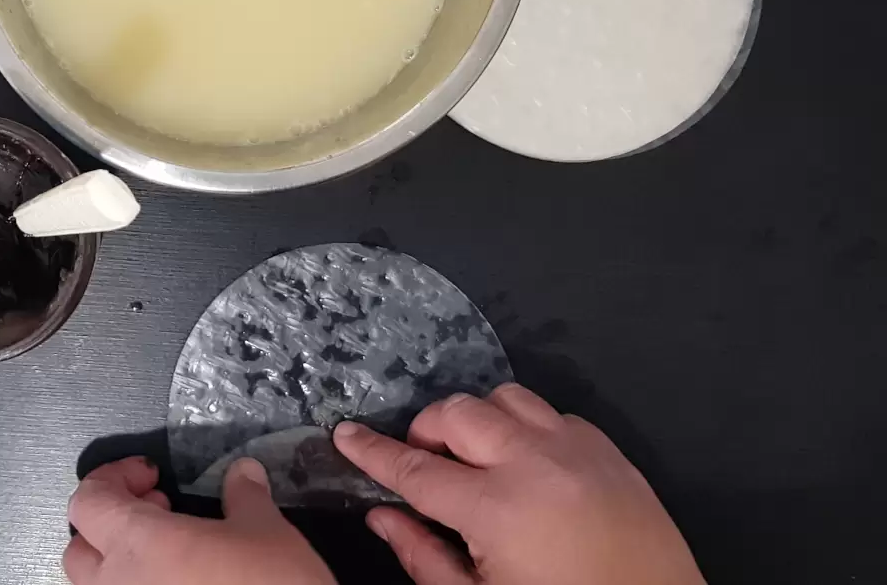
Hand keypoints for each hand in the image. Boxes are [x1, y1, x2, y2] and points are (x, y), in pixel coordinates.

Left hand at [63, 455, 334, 584]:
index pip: (88, 501)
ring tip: (170, 555)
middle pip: (79, 548)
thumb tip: (243, 472)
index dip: (112, 478)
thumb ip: (244, 496)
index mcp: (135, 543)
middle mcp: (115, 584)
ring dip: (120, 564)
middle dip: (110, 524)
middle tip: (159, 512)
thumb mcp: (267, 531)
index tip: (151, 476)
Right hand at [334, 383, 704, 584]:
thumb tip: (382, 516)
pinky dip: (528, 430)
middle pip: (458, 414)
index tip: (345, 433)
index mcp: (497, 509)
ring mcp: (578, 452)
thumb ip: (424, 557)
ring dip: (478, 423)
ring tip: (475, 460)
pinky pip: (554, 415)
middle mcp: (535, 464)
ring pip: (506, 399)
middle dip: (426, 432)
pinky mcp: (611, 454)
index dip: (372, 450)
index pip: (414, 468)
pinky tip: (527, 467)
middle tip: (423, 464)